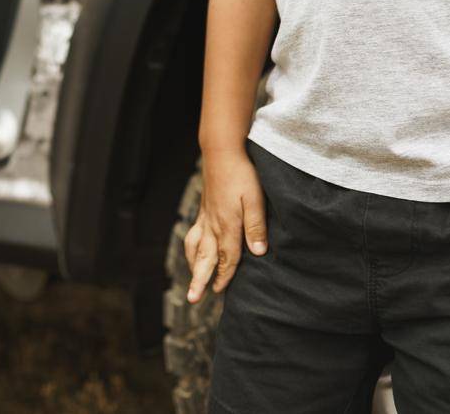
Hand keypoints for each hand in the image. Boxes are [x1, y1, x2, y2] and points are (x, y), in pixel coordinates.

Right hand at [184, 149, 268, 302]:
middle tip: (192, 299)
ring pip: (195, 248)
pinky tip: (193, 251)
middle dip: (200, 279)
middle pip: (205, 258)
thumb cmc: (242, 174)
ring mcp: (205, 217)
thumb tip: (258, 253)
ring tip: (193, 280)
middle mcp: (213, 224)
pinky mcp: (203, 210)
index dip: (225, 276)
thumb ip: (256, 227)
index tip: (221, 292)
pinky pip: (193, 235)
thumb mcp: (256, 199)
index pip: (227, 257)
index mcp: (227, 225)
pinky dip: (191, 249)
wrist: (221, 152)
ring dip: (194, 265)